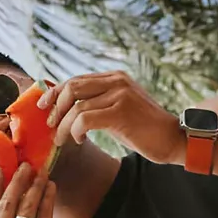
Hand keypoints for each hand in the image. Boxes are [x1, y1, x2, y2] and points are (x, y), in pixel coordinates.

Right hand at [0, 163, 57, 217]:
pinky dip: (48, 199)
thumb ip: (3, 217)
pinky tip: (51, 186)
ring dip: (35, 186)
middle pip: (8, 204)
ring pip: (27, 207)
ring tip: (42, 172)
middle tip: (25, 166)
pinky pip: (45, 216)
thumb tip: (9, 195)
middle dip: (16, 182)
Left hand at [37, 71, 183, 165]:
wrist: (173, 139)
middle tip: (50, 125)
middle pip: (72, 87)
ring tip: (62, 139)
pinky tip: (79, 139)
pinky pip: (85, 119)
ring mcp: (120, 95)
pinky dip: (75, 130)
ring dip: (64, 126)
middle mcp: (117, 81)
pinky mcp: (121, 112)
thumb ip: (99, 102)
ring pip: (76, 107)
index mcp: (116, 77)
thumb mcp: (119, 108)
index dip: (56, 92)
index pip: (77, 79)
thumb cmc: (143, 129)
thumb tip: (67, 107)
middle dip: (56, 107)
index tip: (43, 106)